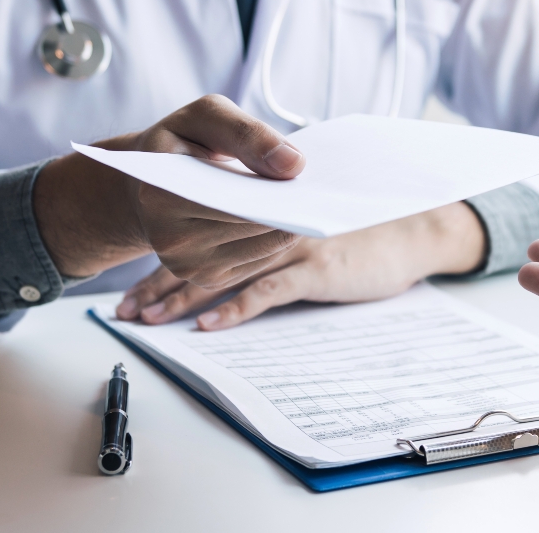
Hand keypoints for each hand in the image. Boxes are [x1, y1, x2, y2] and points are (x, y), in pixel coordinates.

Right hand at [33, 95, 305, 287]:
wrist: (152, 181)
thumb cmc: (182, 141)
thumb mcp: (206, 116)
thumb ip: (247, 133)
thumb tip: (294, 165)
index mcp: (161, 196)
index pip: (236, 199)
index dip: (276, 186)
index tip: (302, 170)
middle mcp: (170, 241)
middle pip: (255, 226)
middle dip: (287, 204)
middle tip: (311, 184)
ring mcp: (188, 266)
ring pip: (266, 247)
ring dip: (289, 222)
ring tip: (298, 196)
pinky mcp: (208, 278)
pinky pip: (261, 260)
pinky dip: (278, 237)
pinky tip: (283, 215)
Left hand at [115, 201, 485, 328]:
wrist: (411, 227)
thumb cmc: (359, 227)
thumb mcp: (305, 220)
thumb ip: (266, 228)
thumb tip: (222, 249)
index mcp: (263, 213)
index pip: (202, 235)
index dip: (165, 260)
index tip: (134, 289)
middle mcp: (270, 225)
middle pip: (202, 257)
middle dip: (160, 285)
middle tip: (127, 312)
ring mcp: (291, 245)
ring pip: (224, 272)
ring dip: (183, 298)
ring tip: (150, 320)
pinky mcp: (316, 267)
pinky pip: (267, 290)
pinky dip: (235, 307)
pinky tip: (208, 324)